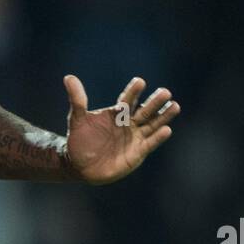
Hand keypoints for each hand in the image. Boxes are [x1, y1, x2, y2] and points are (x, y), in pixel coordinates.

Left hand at [63, 75, 179, 184]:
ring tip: (174, 106)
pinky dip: (158, 137)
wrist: (79, 165)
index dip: (133, 91)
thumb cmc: (79, 141)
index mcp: (117, 113)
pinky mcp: (138, 152)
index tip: (140, 82)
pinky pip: (150, 143)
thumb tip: (69, 78)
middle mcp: (129, 123)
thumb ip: (77, 100)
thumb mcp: (76, 120)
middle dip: (155, 102)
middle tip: (165, 92)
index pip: (128, 99)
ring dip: (163, 116)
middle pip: (145, 110)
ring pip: (153, 124)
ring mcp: (135, 137)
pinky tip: (167, 130)